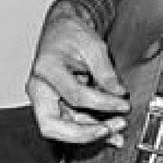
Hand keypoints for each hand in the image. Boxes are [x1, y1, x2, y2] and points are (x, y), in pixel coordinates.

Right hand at [26, 1, 129, 145]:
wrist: (63, 28)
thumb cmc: (72, 32)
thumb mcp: (93, 46)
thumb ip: (105, 71)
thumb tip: (118, 93)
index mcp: (46, 69)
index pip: (74, 95)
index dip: (102, 103)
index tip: (122, 104)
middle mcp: (39, 89)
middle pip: (53, 125)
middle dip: (84, 133)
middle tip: (112, 128)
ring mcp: (45, 100)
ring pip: (63, 129)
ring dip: (91, 134)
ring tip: (117, 131)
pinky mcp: (55, 105)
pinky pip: (71, 122)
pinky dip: (90, 129)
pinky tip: (109, 132)